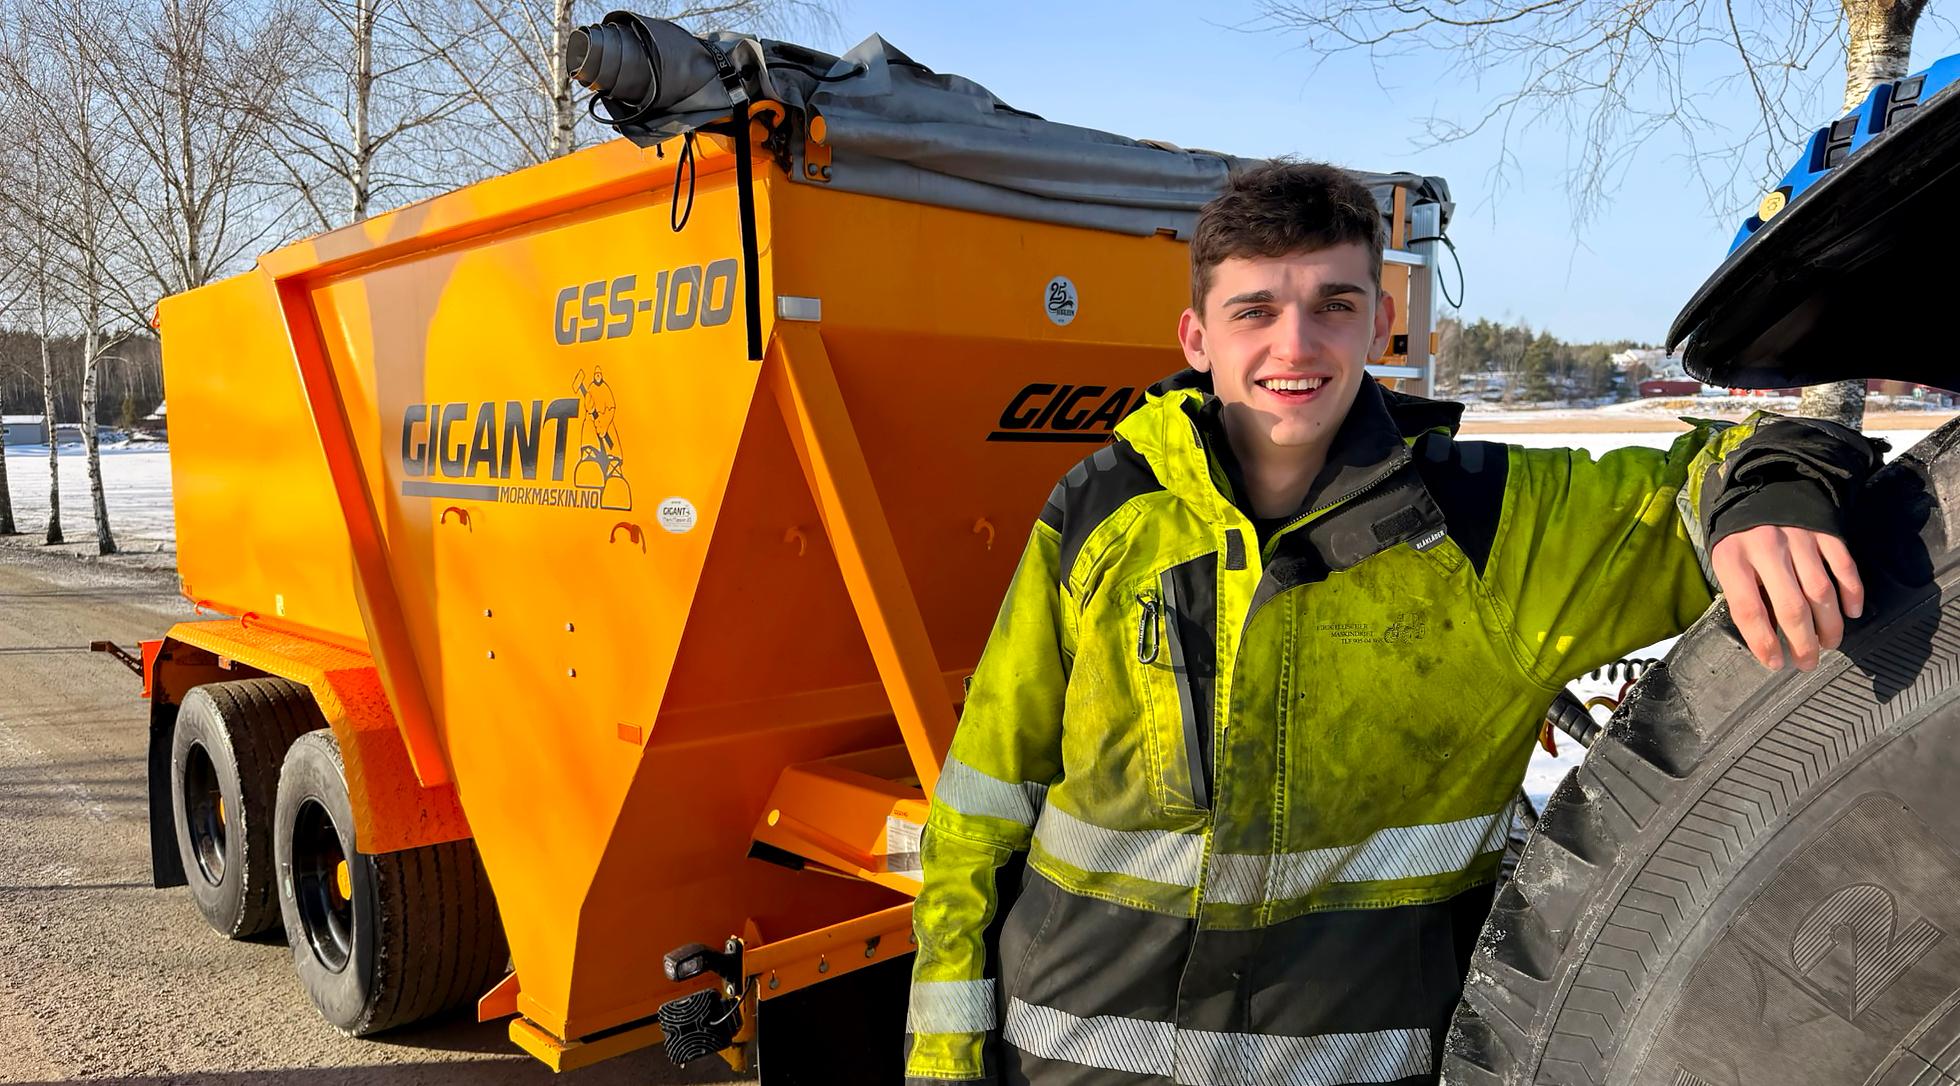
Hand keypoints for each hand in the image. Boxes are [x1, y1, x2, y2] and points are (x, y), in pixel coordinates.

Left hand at [1710, 525, 1863, 671]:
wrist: (1764, 484)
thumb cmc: (1741, 535)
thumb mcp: (1727, 561)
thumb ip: (1745, 593)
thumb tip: (1769, 636)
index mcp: (1733, 558)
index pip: (1749, 609)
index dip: (1762, 641)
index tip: (1774, 662)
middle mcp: (1767, 548)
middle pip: (1790, 606)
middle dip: (1802, 642)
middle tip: (1807, 662)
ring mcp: (1799, 539)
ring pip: (1820, 591)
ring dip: (1829, 624)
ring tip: (1829, 644)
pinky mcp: (1825, 532)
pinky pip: (1843, 567)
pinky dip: (1852, 593)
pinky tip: (1851, 613)